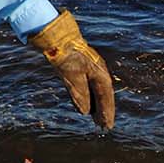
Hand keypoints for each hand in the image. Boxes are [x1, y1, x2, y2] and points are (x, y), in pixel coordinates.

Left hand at [28, 10, 114, 129]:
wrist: (56, 36)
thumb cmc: (65, 55)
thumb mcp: (72, 77)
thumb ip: (80, 95)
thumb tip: (86, 111)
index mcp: (100, 73)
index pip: (105, 97)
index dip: (107, 113)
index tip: (107, 126)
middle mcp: (98, 71)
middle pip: (103, 95)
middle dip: (104, 111)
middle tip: (103, 127)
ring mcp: (91, 68)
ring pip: (96, 91)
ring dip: (97, 105)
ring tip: (97, 119)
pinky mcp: (82, 67)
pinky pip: (89, 86)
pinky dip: (90, 97)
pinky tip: (86, 104)